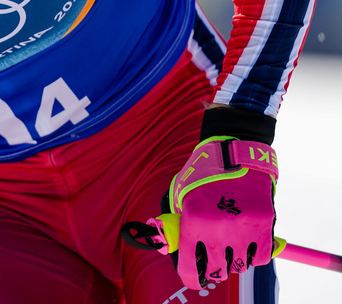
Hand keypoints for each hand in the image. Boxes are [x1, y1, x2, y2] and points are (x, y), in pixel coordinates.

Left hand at [169, 136, 277, 287]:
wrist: (235, 153)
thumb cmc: (203, 174)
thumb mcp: (180, 195)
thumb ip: (175, 222)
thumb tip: (169, 248)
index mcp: (193, 221)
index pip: (191, 265)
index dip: (191, 277)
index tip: (194, 280)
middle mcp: (218, 229)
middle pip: (217, 270)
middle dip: (213, 270)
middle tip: (212, 264)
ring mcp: (243, 228)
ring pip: (239, 265)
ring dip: (234, 261)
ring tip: (230, 248)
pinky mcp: (264, 225)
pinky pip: (261, 257)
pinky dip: (254, 256)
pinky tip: (247, 245)